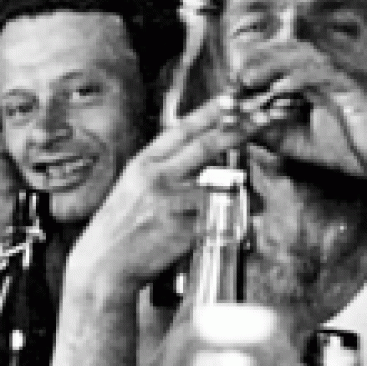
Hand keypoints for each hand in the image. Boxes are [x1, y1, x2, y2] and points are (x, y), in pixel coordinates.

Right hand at [71, 100, 248, 299]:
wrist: (101, 267)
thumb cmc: (117, 231)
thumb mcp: (131, 188)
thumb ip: (161, 171)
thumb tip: (197, 161)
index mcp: (143, 163)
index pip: (182, 129)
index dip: (210, 112)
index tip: (233, 98)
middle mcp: (155, 176)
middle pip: (206, 145)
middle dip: (240, 128)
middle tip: (264, 116)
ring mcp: (168, 201)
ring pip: (219, 183)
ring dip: (244, 191)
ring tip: (256, 200)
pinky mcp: (180, 227)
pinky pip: (218, 217)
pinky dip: (236, 220)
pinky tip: (243, 224)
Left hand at [235, 43, 366, 180]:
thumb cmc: (355, 149)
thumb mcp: (300, 143)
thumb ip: (272, 133)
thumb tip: (239, 129)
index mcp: (313, 82)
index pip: (276, 67)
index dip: (249, 75)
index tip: (226, 92)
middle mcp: (326, 73)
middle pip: (283, 54)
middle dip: (254, 65)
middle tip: (231, 82)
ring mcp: (340, 76)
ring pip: (300, 58)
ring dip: (270, 66)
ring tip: (247, 78)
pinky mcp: (353, 86)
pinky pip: (323, 74)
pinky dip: (298, 78)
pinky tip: (280, 87)